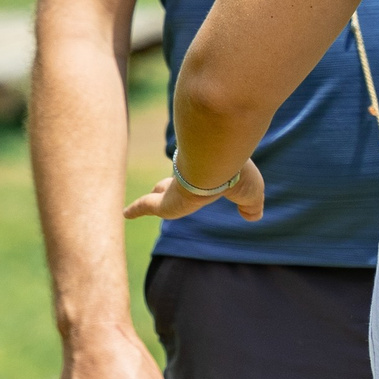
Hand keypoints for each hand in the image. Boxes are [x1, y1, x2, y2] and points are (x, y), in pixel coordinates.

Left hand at [124, 157, 265, 222]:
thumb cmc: (236, 174)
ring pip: (160, 193)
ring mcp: (174, 188)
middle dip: (168, 185)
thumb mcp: (251, 192)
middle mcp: (188, 177)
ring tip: (140, 204)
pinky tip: (124, 214)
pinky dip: (136, 210)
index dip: (193, 180)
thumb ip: (252, 205)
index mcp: (208, 174)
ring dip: (152, 197)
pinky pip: (146, 206)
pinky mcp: (163, 202)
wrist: (217, 162)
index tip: (188, 182)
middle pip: (174, 183)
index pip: (197, 178)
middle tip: (159, 188)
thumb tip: (253, 215)